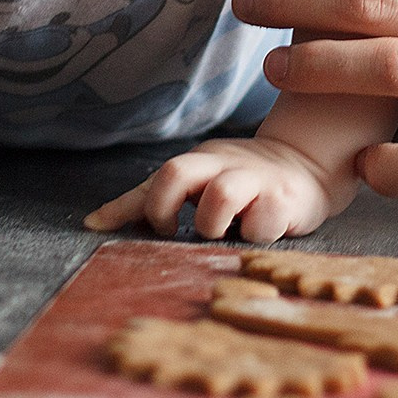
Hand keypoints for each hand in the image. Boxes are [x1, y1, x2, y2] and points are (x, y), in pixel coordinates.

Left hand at [84, 135, 358, 244]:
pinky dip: (254, 236)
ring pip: (221, 195)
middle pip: (179, 172)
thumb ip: (144, 202)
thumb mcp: (192, 184)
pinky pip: (262, 223)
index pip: (162, 174)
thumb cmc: (238, 182)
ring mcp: (256, 181)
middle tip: (177, 231)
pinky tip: (259, 235)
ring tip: (223, 232)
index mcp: (199, 161)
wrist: (306, 169)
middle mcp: (224, 165)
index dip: (149, 207)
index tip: (156, 229)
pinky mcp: (286, 202)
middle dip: (166, 209)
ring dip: (213, 224)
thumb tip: (91, 224)